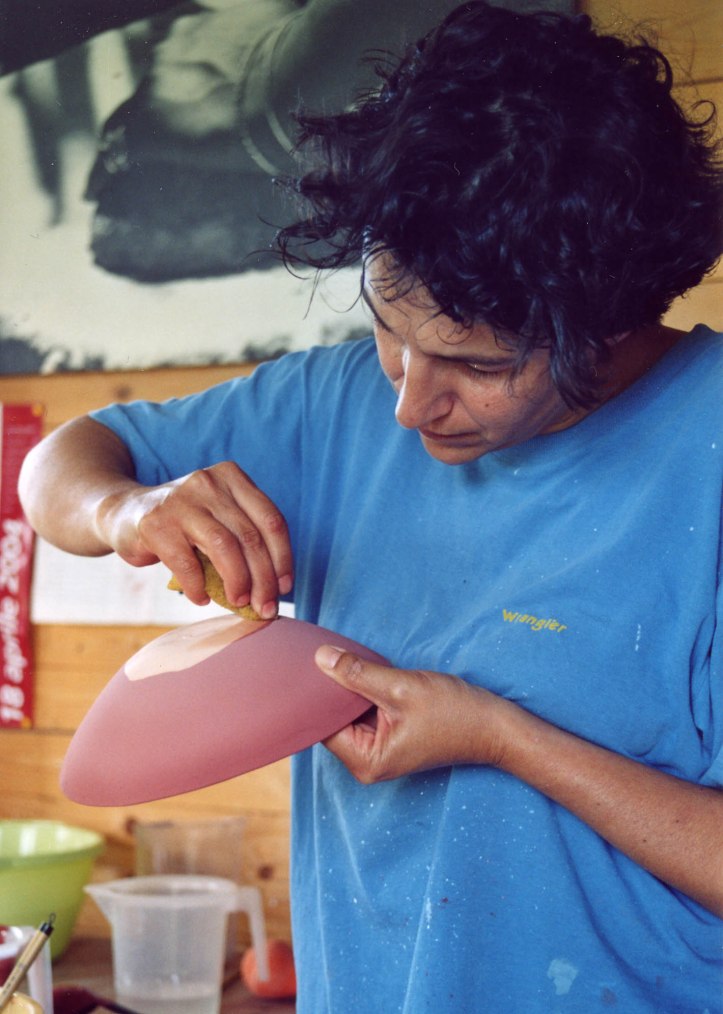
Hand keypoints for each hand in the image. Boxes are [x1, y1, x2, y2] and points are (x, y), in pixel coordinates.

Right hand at [97, 461, 292, 617]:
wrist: (123, 513)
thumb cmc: (183, 524)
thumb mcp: (217, 517)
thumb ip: (243, 539)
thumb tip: (272, 590)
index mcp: (231, 477)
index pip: (271, 520)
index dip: (283, 558)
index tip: (285, 587)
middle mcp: (208, 483)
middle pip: (251, 537)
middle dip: (264, 579)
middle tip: (265, 607)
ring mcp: (181, 502)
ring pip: (225, 548)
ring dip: (238, 583)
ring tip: (238, 602)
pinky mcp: (155, 524)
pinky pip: (187, 564)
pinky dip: (198, 587)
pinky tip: (201, 598)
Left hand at [315, 646, 510, 781]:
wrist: (495, 725)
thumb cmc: (454, 713)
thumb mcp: (401, 687)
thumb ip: (357, 673)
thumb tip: (320, 658)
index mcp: (365, 761)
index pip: (321, 724)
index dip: (315, 694)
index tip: (307, 665)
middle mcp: (367, 761)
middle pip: (333, 719)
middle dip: (332, 689)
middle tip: (325, 654)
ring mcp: (379, 750)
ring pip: (349, 713)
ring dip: (350, 688)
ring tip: (346, 659)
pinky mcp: (391, 737)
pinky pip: (365, 712)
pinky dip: (364, 692)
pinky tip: (366, 671)